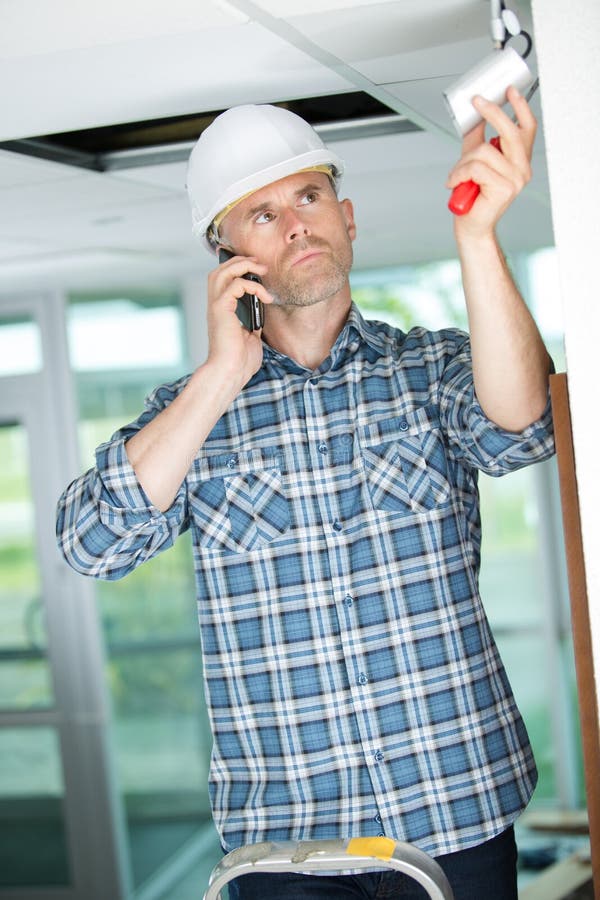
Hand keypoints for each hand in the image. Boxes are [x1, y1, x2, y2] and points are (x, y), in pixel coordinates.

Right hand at [205, 252, 272, 394]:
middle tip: (259, 264)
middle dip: (240, 261)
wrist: (230, 372)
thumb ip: (253, 323)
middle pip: (220, 270)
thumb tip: (261, 315)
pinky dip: (253, 285)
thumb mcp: (251, 337)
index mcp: (222, 311)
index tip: (258, 271)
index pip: (223, 280)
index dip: (237, 270)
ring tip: (262, 269)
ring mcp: (217, 306)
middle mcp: (216, 306)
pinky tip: (265, 296)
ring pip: (223, 272)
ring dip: (244, 266)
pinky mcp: (221, 309)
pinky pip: (236, 284)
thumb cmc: (240, 361)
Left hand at [446, 85, 536, 236]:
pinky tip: (456, 183)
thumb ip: (476, 141)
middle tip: (477, 101)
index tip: (509, 91)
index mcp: (519, 161)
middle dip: (492, 113)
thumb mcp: (473, 162)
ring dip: (463, 162)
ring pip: (484, 151)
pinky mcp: (504, 188)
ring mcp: (516, 179)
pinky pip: (475, 167)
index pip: (527, 129)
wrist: (471, 226)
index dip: (520, 108)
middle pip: (510, 132)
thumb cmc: (473, 198)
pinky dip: (459, 173)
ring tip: (457, 175)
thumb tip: (473, 118)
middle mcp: (522, 169)